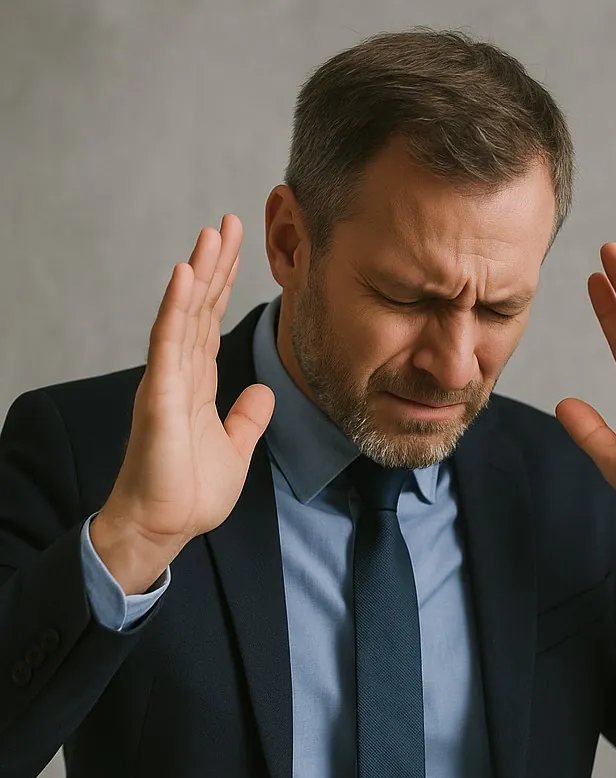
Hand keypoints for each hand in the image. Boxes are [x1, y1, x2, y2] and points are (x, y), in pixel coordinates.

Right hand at [91, 215, 274, 593]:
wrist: (165, 525)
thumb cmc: (189, 491)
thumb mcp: (234, 448)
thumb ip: (246, 418)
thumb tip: (263, 392)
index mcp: (198, 383)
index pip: (213, 322)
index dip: (226, 285)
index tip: (239, 248)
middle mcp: (181, 373)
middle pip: (200, 307)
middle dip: (216, 263)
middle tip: (231, 221)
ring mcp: (168, 380)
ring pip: (183, 314)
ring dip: (199, 272)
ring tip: (212, 232)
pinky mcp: (159, 395)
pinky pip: (168, 343)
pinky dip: (176, 307)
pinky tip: (185, 274)